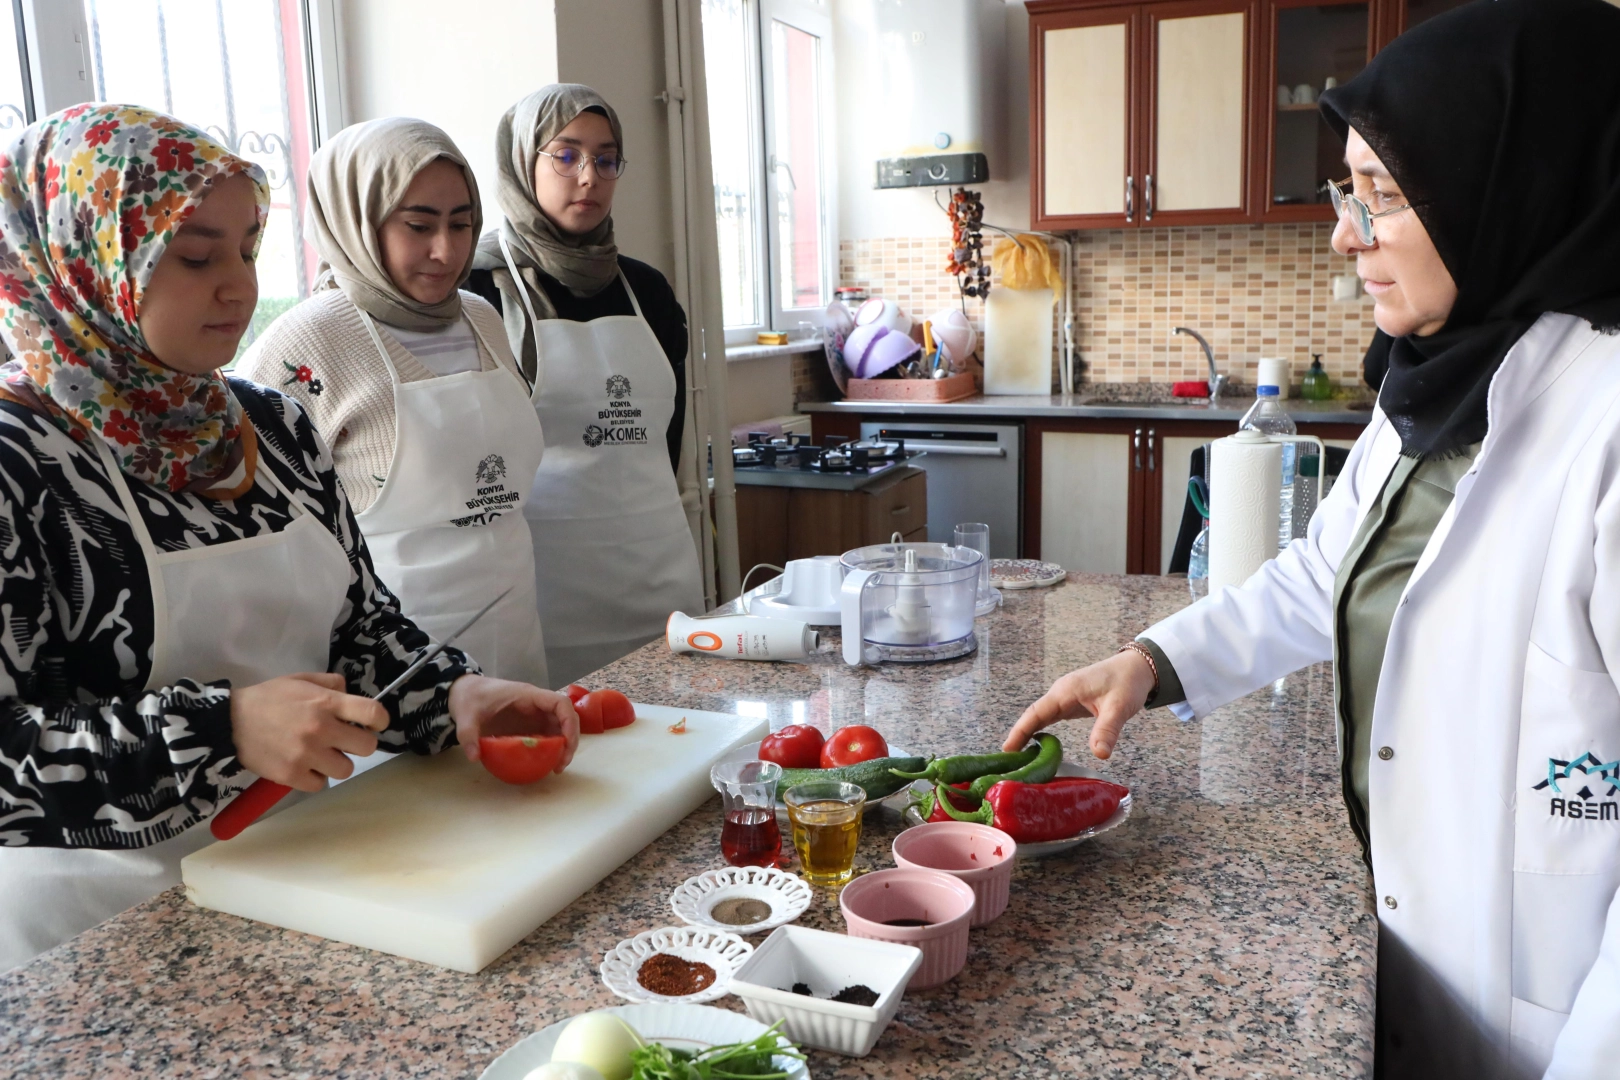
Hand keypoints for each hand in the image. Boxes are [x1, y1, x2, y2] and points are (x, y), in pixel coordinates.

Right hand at [231, 673, 387, 791]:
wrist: (229, 722)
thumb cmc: (269, 698)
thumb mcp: (301, 679)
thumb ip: (331, 684)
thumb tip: (351, 693)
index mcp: (326, 703)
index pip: (372, 713)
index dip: (380, 720)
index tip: (374, 724)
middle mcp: (321, 729)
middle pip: (367, 747)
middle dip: (360, 744)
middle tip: (344, 741)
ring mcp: (307, 754)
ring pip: (346, 769)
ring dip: (337, 763)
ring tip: (320, 755)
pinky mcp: (291, 775)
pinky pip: (320, 784)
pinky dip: (314, 777)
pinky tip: (303, 766)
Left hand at [448, 675, 579, 771]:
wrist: (464, 692)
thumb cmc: (470, 698)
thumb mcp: (465, 716)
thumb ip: (468, 735)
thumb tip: (474, 756)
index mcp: (527, 696)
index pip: (560, 703)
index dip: (569, 721)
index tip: (566, 743)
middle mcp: (536, 705)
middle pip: (565, 718)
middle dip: (570, 740)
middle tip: (561, 764)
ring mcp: (534, 715)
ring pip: (559, 728)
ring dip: (563, 747)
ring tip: (556, 768)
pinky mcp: (529, 725)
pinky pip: (547, 736)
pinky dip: (551, 749)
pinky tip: (544, 764)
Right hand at [1002, 650, 1155, 759]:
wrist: (1138, 667)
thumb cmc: (1127, 682)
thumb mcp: (1119, 707)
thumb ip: (1107, 730)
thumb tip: (1099, 755)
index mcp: (1066, 691)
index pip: (1036, 713)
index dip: (1020, 732)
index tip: (1006, 750)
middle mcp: (1060, 693)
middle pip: (1032, 716)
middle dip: (1018, 736)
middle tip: (1008, 761)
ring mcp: (1064, 697)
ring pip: (1039, 717)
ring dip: (1027, 734)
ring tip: (1017, 757)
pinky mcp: (1071, 703)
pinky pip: (1049, 718)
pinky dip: (1039, 731)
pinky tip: (1036, 745)